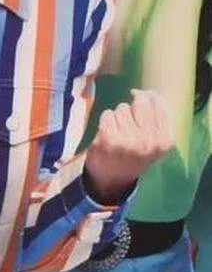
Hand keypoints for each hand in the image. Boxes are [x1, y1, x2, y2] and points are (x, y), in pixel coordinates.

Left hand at [84, 89, 173, 203]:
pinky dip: (106, 120)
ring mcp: (128, 139)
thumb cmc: (135, 154)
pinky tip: (108, 133)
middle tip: (128, 119)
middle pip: (141, 102)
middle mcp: (149, 140)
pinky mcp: (108, 138)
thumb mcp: (155, 141)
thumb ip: (156, 117)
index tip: (143, 97)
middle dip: (133, 105)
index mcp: (165, 140)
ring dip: (118, 116)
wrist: (112, 179)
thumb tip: (145, 92)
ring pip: (122, 108)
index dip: (150, 96)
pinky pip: (108, 114)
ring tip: (118, 132)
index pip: (161, 104)